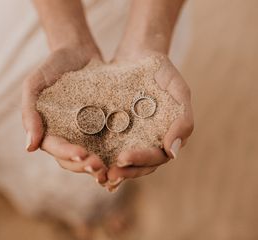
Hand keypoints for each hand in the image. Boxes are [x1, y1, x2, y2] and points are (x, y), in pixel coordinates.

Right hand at [22, 45, 107, 183]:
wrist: (77, 52)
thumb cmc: (52, 66)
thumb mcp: (34, 85)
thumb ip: (29, 113)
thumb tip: (29, 148)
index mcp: (48, 130)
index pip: (56, 148)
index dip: (67, 154)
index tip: (81, 155)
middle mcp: (67, 135)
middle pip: (73, 159)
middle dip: (85, 166)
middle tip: (99, 168)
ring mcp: (85, 132)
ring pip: (90, 155)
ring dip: (99, 165)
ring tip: (111, 169)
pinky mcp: (102, 125)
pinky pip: (106, 142)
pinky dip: (112, 152)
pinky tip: (123, 158)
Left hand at [106, 52, 193, 191]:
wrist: (139, 54)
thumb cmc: (162, 70)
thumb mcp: (178, 90)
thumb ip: (183, 120)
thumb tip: (173, 153)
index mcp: (167, 135)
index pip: (157, 157)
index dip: (141, 160)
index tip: (123, 158)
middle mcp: (150, 140)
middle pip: (140, 165)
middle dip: (124, 171)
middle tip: (108, 175)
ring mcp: (133, 136)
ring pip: (124, 160)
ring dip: (112, 169)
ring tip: (96, 173)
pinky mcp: (116, 129)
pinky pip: (109, 146)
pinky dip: (101, 155)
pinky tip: (87, 160)